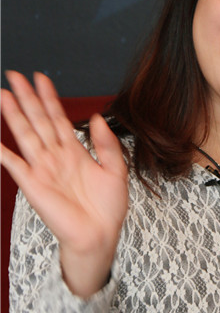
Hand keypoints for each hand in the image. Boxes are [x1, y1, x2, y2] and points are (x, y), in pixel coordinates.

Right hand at [1, 71, 128, 296]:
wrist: (100, 235)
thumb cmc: (108, 208)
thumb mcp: (116, 170)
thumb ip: (107, 143)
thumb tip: (96, 117)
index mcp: (75, 151)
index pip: (59, 117)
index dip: (49, 98)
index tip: (42, 78)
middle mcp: (56, 156)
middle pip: (38, 120)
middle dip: (27, 98)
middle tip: (15, 76)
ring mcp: (43, 169)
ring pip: (26, 134)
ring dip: (14, 115)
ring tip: (4, 95)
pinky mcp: (34, 185)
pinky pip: (15, 165)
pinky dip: (3, 153)